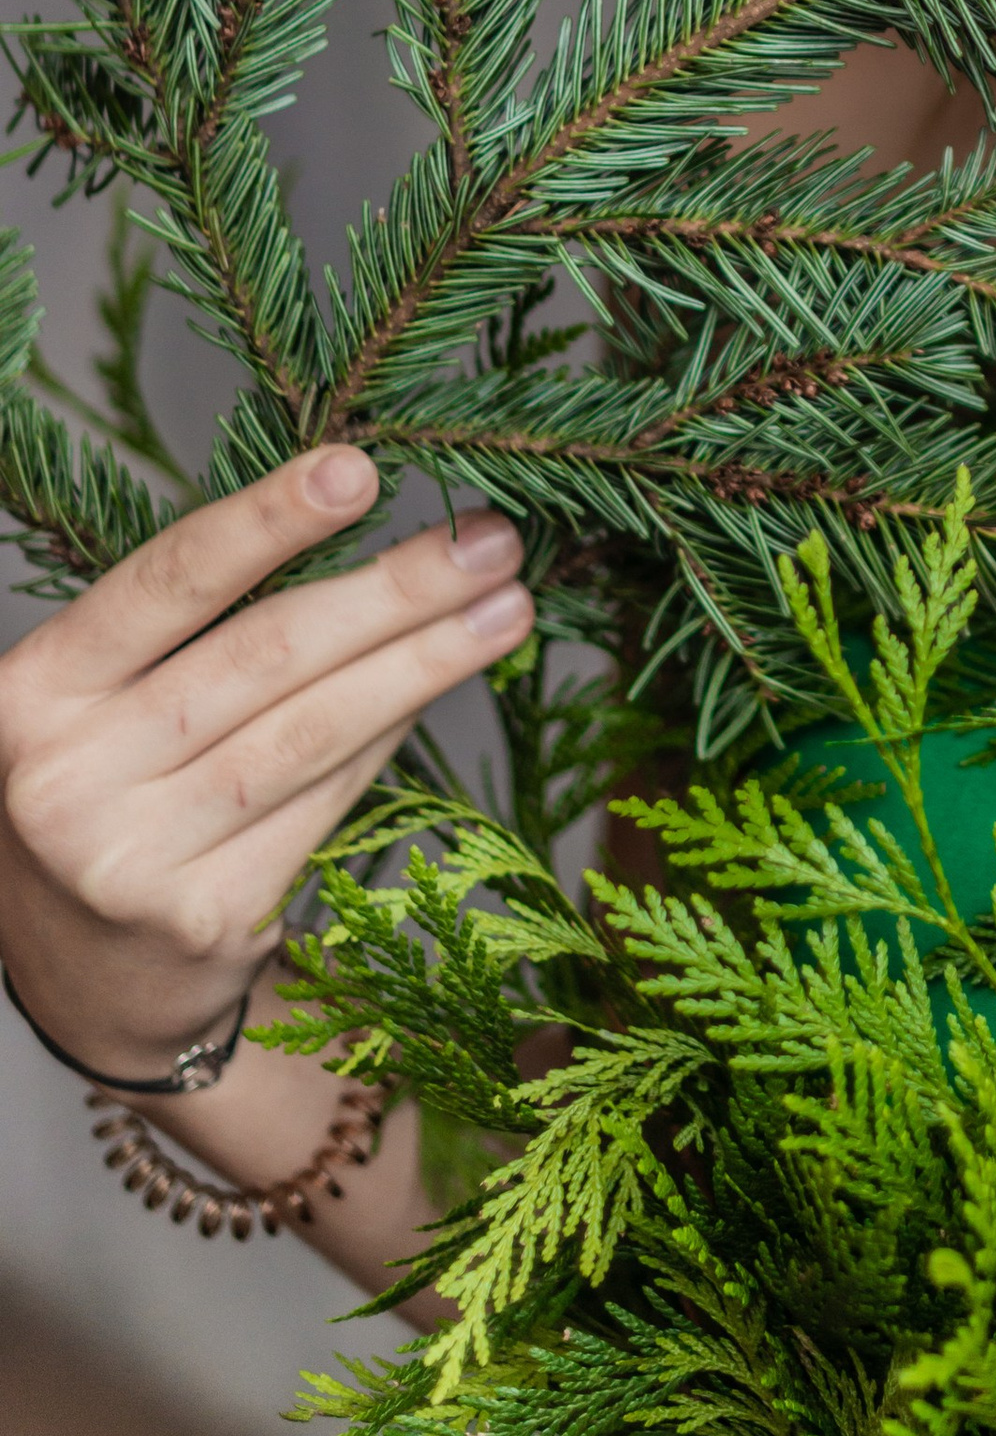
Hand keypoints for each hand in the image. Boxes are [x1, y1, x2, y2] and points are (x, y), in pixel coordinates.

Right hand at [0, 447, 531, 1079]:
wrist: (76, 966)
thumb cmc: (106, 785)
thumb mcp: (100, 698)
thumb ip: (194, 626)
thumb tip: (357, 523)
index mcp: (35, 692)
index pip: (168, 584)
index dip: (267, 520)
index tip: (359, 469)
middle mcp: (71, 776)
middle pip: (266, 656)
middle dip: (394, 590)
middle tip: (491, 542)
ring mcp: (137, 858)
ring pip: (313, 731)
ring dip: (425, 662)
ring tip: (508, 609)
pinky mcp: (206, 917)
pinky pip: (327, 800)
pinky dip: (391, 734)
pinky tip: (441, 687)